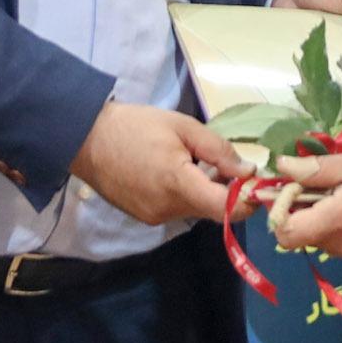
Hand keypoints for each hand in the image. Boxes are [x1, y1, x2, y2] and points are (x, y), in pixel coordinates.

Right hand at [71, 100, 235, 225]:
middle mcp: (168, 209)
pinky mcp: (144, 218)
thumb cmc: (135, 125)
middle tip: (229, 165)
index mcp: (178, 184)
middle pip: (213, 210)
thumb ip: (218, 150)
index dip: (248, 200)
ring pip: (196, 211)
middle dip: (227, 192)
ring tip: (196, 163)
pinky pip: (177, 210)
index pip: (226, 208)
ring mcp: (154, 217)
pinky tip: (174, 173)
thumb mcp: (182, 126)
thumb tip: (247, 171)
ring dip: (205, 193)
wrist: (85, 138)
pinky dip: (185, 196)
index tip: (256, 183)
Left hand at [273, 149, 341, 270]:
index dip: (281, 214)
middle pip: (305, 236)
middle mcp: (341, 246)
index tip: (294, 193)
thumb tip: (282, 166)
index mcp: (335, 221)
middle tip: (329, 190)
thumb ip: (317, 169)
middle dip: (309, 214)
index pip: (286, 234)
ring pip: (326, 242)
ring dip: (329, 224)